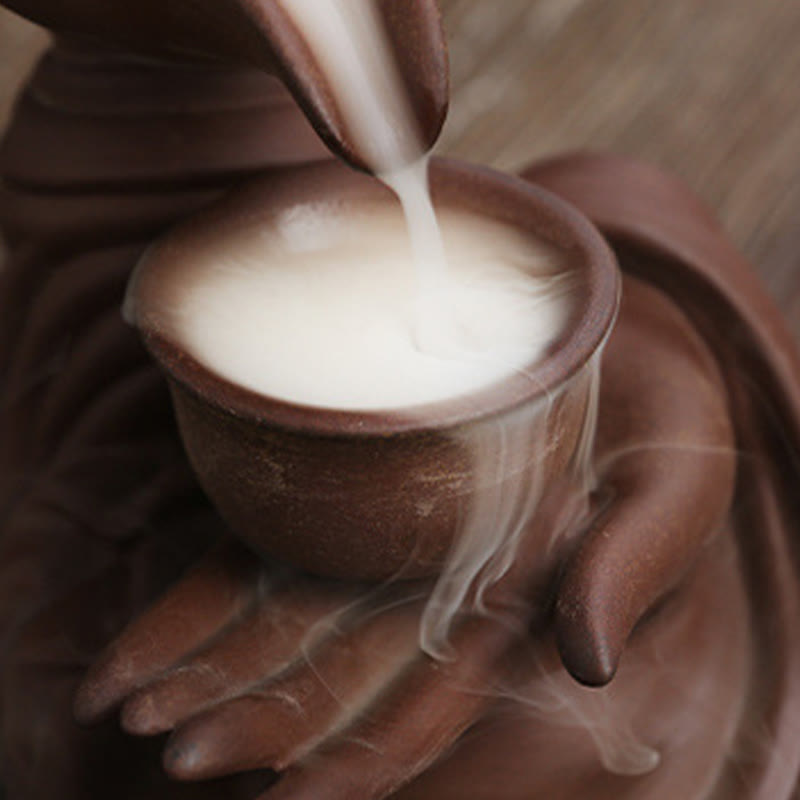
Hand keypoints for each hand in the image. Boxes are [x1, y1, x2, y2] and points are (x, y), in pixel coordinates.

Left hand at [72, 271, 736, 798]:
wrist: (609, 337)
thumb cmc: (656, 416)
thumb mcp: (669, 488)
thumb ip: (631, 569)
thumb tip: (585, 662)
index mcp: (508, 608)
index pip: (423, 709)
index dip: (350, 760)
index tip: (273, 796)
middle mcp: (434, 591)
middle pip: (334, 673)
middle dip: (253, 716)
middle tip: (169, 748)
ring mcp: (380, 544)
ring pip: (283, 622)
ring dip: (207, 668)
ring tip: (127, 705)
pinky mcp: (346, 492)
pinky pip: (264, 552)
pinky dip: (203, 598)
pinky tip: (145, 639)